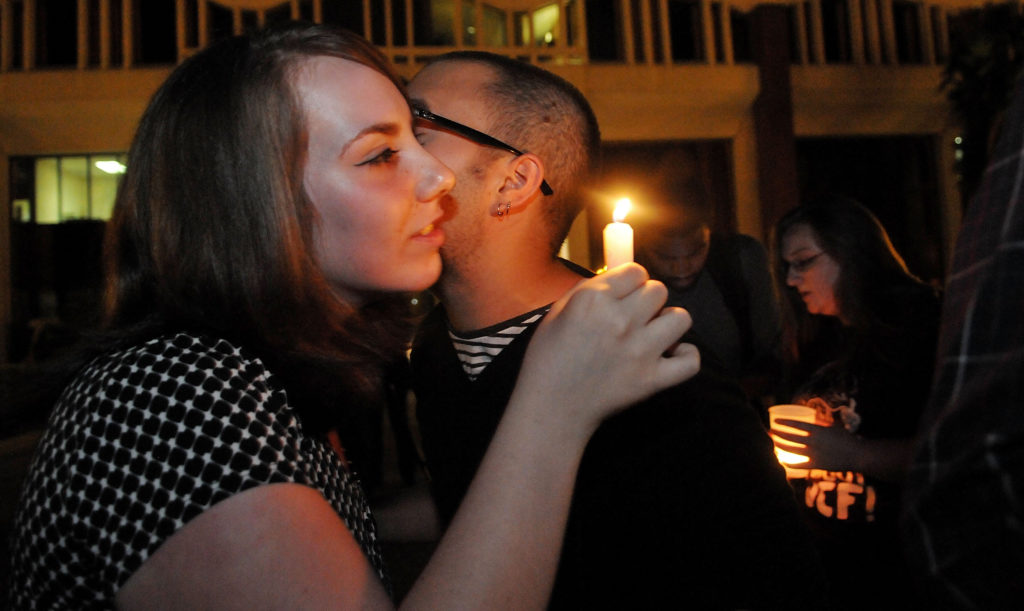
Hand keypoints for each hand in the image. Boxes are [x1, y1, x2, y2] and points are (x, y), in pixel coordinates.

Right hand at [513, 263, 700, 441]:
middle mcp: (620, 320)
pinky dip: (685, 356)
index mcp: (593, 300)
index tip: (623, 297)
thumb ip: (588, 289)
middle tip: (634, 317)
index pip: (635, 271)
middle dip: (647, 300)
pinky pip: (690, 360)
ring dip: (668, 322)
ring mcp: (640, 350)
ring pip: (680, 317)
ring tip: (654, 333)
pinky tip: (671, 355)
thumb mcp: (557, 312)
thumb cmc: (548, 359)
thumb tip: (618, 277)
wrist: (552, 407)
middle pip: (658, 290)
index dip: (630, 283)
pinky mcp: (652, 379)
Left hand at [771, 419, 860, 471]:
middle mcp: (814, 442)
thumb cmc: (846, 439)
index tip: (775, 420)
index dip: (784, 422)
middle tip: (768, 431)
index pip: (797, 424)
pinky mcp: (817, 465)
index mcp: (818, 430)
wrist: (858, 456)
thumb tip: (809, 416)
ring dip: (780, 446)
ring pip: (792, 450)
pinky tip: (781, 460)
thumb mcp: (832, 426)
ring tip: (772, 443)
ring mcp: (814, 454)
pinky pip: (799, 465)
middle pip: (791, 437)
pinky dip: (789, 463)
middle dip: (777, 434)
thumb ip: (820, 422)